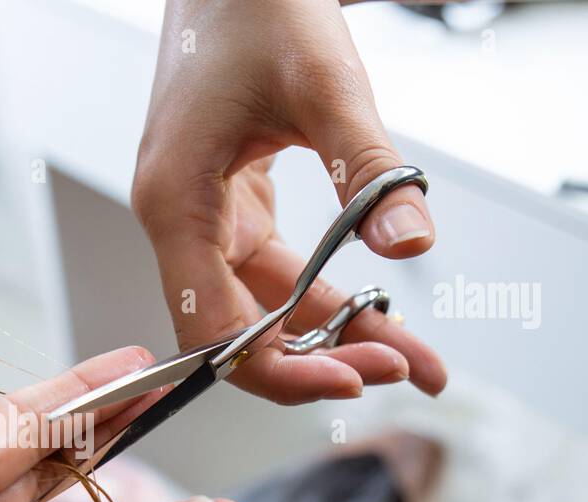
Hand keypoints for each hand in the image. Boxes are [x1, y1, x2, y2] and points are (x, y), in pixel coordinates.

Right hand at [133, 0, 446, 402]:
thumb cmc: (257, 5)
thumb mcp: (326, 85)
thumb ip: (369, 171)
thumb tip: (411, 243)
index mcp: (175, 201)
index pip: (213, 326)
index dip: (279, 368)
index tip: (352, 379)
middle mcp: (179, 217)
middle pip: (242, 326)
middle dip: (322, 357)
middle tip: (403, 368)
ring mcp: (202, 212)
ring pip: (265, 303)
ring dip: (334, 332)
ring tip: (412, 354)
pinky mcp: (230, 200)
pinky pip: (275, 269)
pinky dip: (324, 292)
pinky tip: (377, 310)